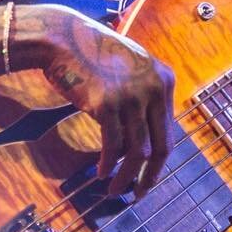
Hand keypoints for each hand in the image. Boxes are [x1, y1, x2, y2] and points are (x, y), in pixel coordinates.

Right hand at [27, 8, 175, 196]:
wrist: (63, 39)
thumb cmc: (92, 57)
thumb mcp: (131, 71)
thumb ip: (144, 98)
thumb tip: (143, 143)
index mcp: (164, 80)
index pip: (169, 130)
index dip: (160, 159)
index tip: (150, 176)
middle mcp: (154, 88)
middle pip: (161, 145)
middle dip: (150, 175)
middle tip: (139, 193)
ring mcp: (132, 97)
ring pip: (137, 151)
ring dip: (126, 176)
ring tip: (115, 190)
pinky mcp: (107, 105)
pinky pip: (113, 146)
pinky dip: (108, 164)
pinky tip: (102, 173)